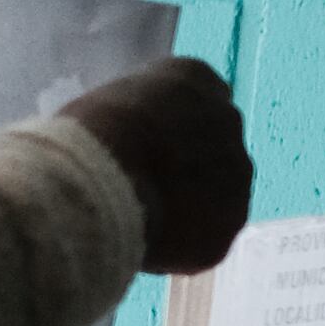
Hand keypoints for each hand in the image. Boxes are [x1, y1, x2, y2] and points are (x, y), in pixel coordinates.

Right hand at [57, 58, 255, 273]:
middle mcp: (229, 120)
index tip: (147, 151)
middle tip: (144, 188)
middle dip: (185, 169)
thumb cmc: (87, 137)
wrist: (102, 184)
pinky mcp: (230, 224)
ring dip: (188, 207)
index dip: (171, 132)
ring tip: (141, 219)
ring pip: (215, 195)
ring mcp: (236, 175)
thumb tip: (132, 144)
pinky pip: (206, 236)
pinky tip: (147, 243)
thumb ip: (137, 118)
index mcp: (196, 80)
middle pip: (211, 149)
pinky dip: (181, 245)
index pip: (197, 102)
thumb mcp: (107, 105)